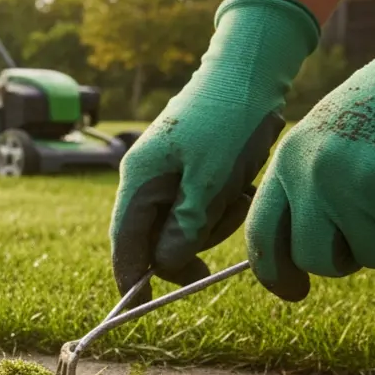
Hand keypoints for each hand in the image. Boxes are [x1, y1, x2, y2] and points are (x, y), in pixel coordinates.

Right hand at [110, 0, 320, 304]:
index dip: (132, 276)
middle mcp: (145, 176)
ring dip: (213, 219)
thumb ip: (184, 226)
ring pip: (182, 222)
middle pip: (155, 236)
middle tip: (227, 218)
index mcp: (139, 178)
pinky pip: (198, 203)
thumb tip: (164, 265)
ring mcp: (166, 170)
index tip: (142, 305)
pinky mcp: (189, 165)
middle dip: (191, 239)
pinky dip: (220, 203)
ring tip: (239, 191)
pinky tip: (240, 183)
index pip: (125, 241)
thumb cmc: (228, 120)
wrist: (250, 68)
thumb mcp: (210, 181)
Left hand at [247, 0, 374, 301]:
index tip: (292, 291)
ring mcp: (364, 191)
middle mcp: (318, 177)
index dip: (274, 272)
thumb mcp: (335, 133)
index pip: (263, 234)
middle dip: (351, 253)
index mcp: (292, 158)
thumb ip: (311, 185)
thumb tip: (301, 255)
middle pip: (319, 259)